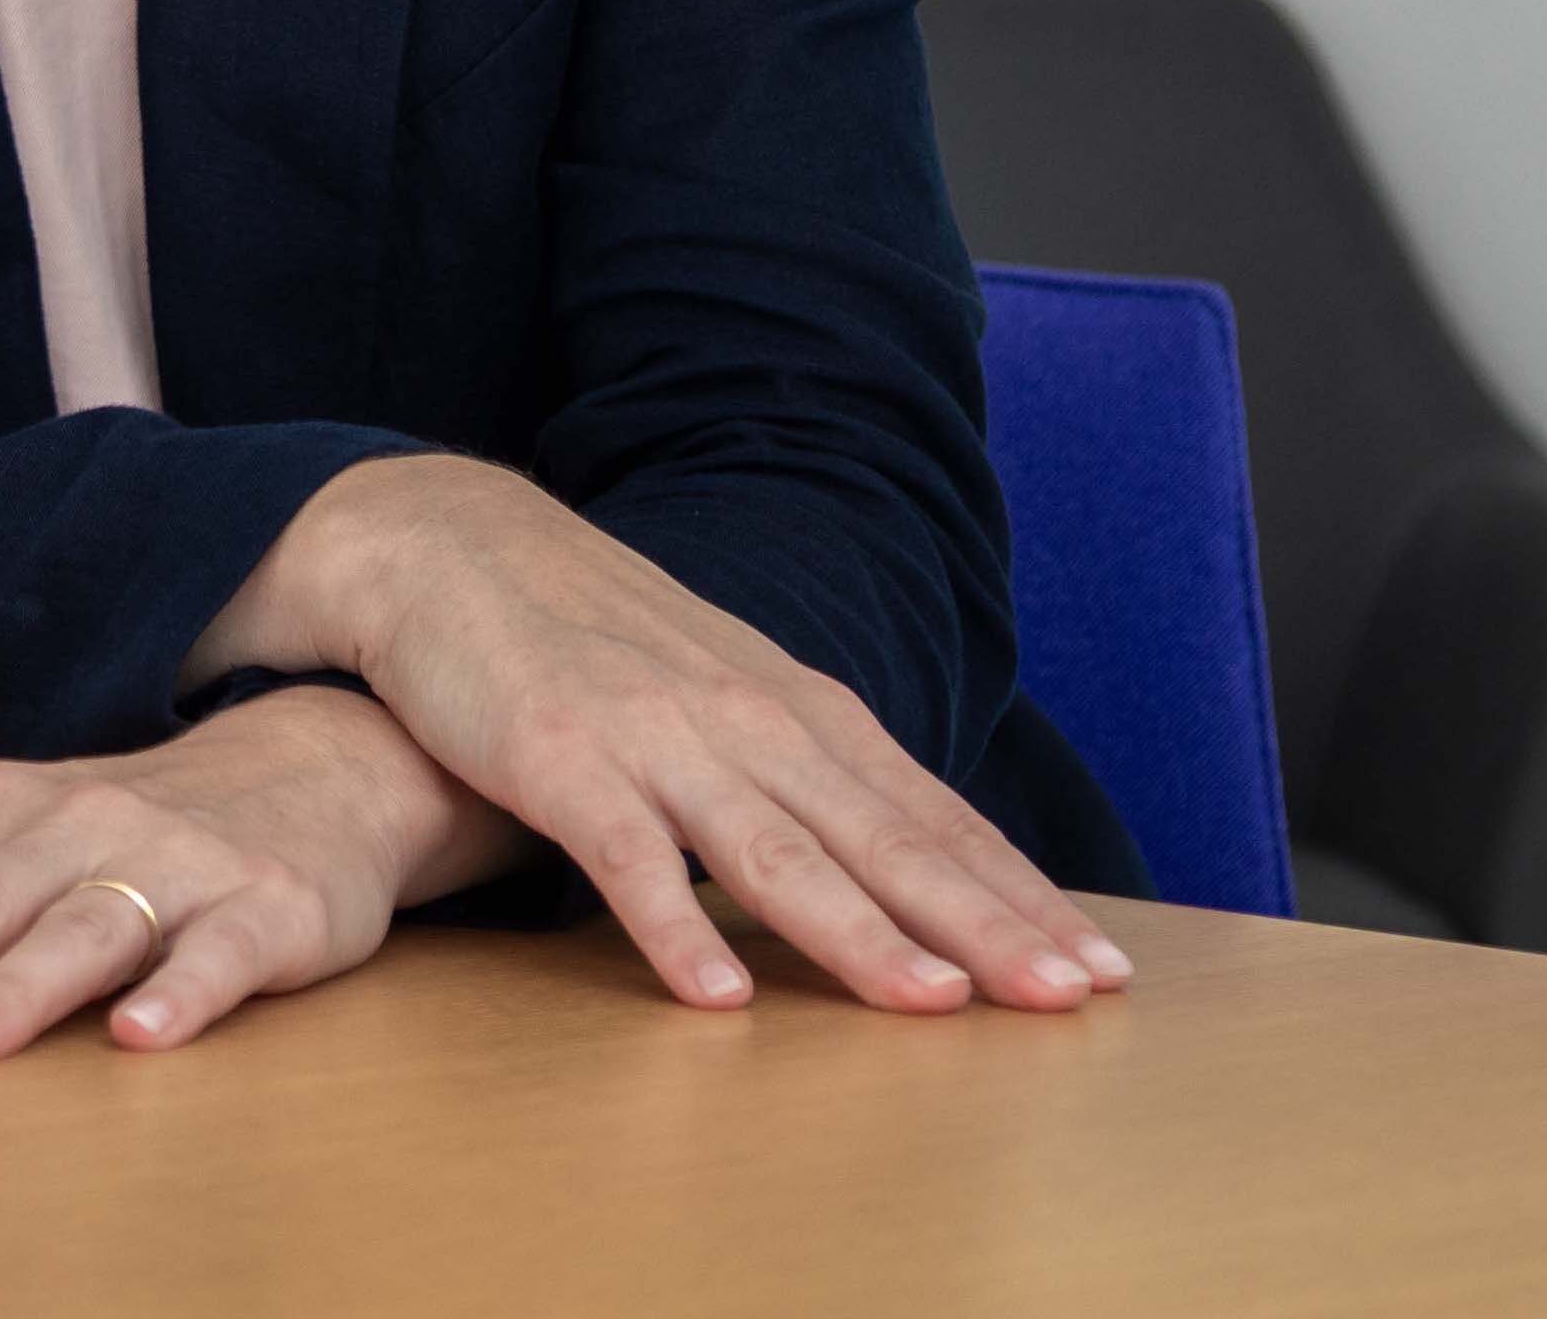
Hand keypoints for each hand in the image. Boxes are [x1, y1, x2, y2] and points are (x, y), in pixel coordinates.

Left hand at [0, 684, 520, 1061]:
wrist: (329, 766)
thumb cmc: (140, 827)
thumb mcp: (5, 847)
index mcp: (9, 809)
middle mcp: (85, 821)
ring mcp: (182, 861)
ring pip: (87, 923)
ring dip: (18, 984)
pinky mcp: (270, 906)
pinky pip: (222, 952)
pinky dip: (180, 989)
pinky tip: (138, 1038)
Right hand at [221, 457, 1132, 1019]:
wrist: (447, 544)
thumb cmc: (592, 636)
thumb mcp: (717, 687)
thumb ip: (800, 767)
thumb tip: (905, 862)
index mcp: (789, 704)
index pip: (925, 812)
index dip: (1014, 891)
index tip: (1100, 969)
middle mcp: (742, 716)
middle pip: (877, 835)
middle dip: (980, 921)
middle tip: (1068, 997)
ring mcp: (651, 734)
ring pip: (770, 848)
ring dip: (856, 931)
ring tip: (931, 1003)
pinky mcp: (556, 756)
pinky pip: (621, 854)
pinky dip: (672, 922)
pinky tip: (715, 994)